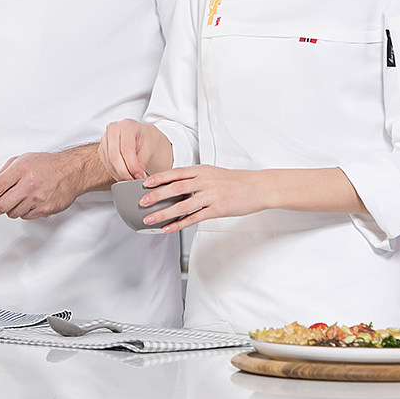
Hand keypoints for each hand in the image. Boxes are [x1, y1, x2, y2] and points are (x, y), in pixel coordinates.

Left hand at [0, 146, 106, 219]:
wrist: (72, 171)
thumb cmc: (47, 164)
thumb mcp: (21, 161)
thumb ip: (0, 175)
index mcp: (20, 170)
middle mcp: (28, 184)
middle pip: (1, 205)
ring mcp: (37, 198)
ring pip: (12, 213)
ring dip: (10, 209)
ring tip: (19, 197)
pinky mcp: (45, 209)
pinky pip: (25, 217)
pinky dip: (23, 211)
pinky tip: (30, 201)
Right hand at [98, 119, 172, 181]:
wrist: (141, 136)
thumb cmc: (146, 138)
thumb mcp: (149, 147)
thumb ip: (143, 160)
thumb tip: (138, 174)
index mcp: (126, 125)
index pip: (126, 149)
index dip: (132, 165)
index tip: (139, 176)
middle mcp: (113, 129)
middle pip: (114, 156)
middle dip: (125, 172)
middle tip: (134, 180)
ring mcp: (105, 139)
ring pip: (109, 162)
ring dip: (120, 175)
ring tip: (131, 180)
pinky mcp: (102, 149)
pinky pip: (106, 164)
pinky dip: (115, 173)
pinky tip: (124, 176)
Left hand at [138, 166, 270, 233]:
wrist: (257, 187)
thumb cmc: (235, 181)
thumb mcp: (213, 173)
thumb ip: (195, 177)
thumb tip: (175, 184)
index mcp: (202, 170)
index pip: (176, 173)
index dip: (159, 178)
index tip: (145, 183)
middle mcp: (205, 181)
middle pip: (176, 188)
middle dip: (157, 195)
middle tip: (142, 202)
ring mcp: (211, 196)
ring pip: (182, 205)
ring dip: (164, 213)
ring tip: (150, 219)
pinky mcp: (217, 210)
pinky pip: (194, 218)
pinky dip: (179, 224)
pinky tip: (169, 228)